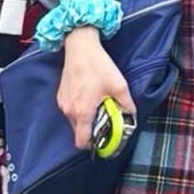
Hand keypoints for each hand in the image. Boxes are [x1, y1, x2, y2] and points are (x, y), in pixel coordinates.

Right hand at [57, 33, 134, 149]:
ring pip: (74, 122)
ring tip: (97, 106)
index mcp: (83, 112)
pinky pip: (70, 111)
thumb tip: (132, 115)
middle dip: (91, 130)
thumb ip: (127, 104)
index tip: (103, 140)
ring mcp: (63, 103)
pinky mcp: (60, 96)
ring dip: (85, 119)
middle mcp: (69, 111)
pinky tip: (89, 97)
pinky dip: (79, 110)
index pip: (82, 142)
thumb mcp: (119, 85)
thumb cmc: (98, 65)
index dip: (92, 145)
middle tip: (104, 120)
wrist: (80, 47)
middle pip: (79, 133)